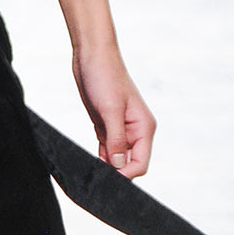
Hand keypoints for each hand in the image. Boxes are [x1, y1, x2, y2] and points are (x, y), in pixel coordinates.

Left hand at [72, 47, 155, 178]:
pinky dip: (99, 157)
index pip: (140, 164)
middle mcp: (136, 131)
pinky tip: (89, 160)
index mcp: (144, 128)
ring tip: (91, 169)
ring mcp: (121, 129)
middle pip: (130, 164)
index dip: (125, 174)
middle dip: (116, 172)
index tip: (106, 178)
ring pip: (117, 159)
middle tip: (96, 176)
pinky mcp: (106, 126)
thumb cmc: (105, 76)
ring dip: (106, 166)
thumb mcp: (110, 110)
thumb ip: (116, 140)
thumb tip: (119, 166)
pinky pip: (106, 150)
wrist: (92, 56)